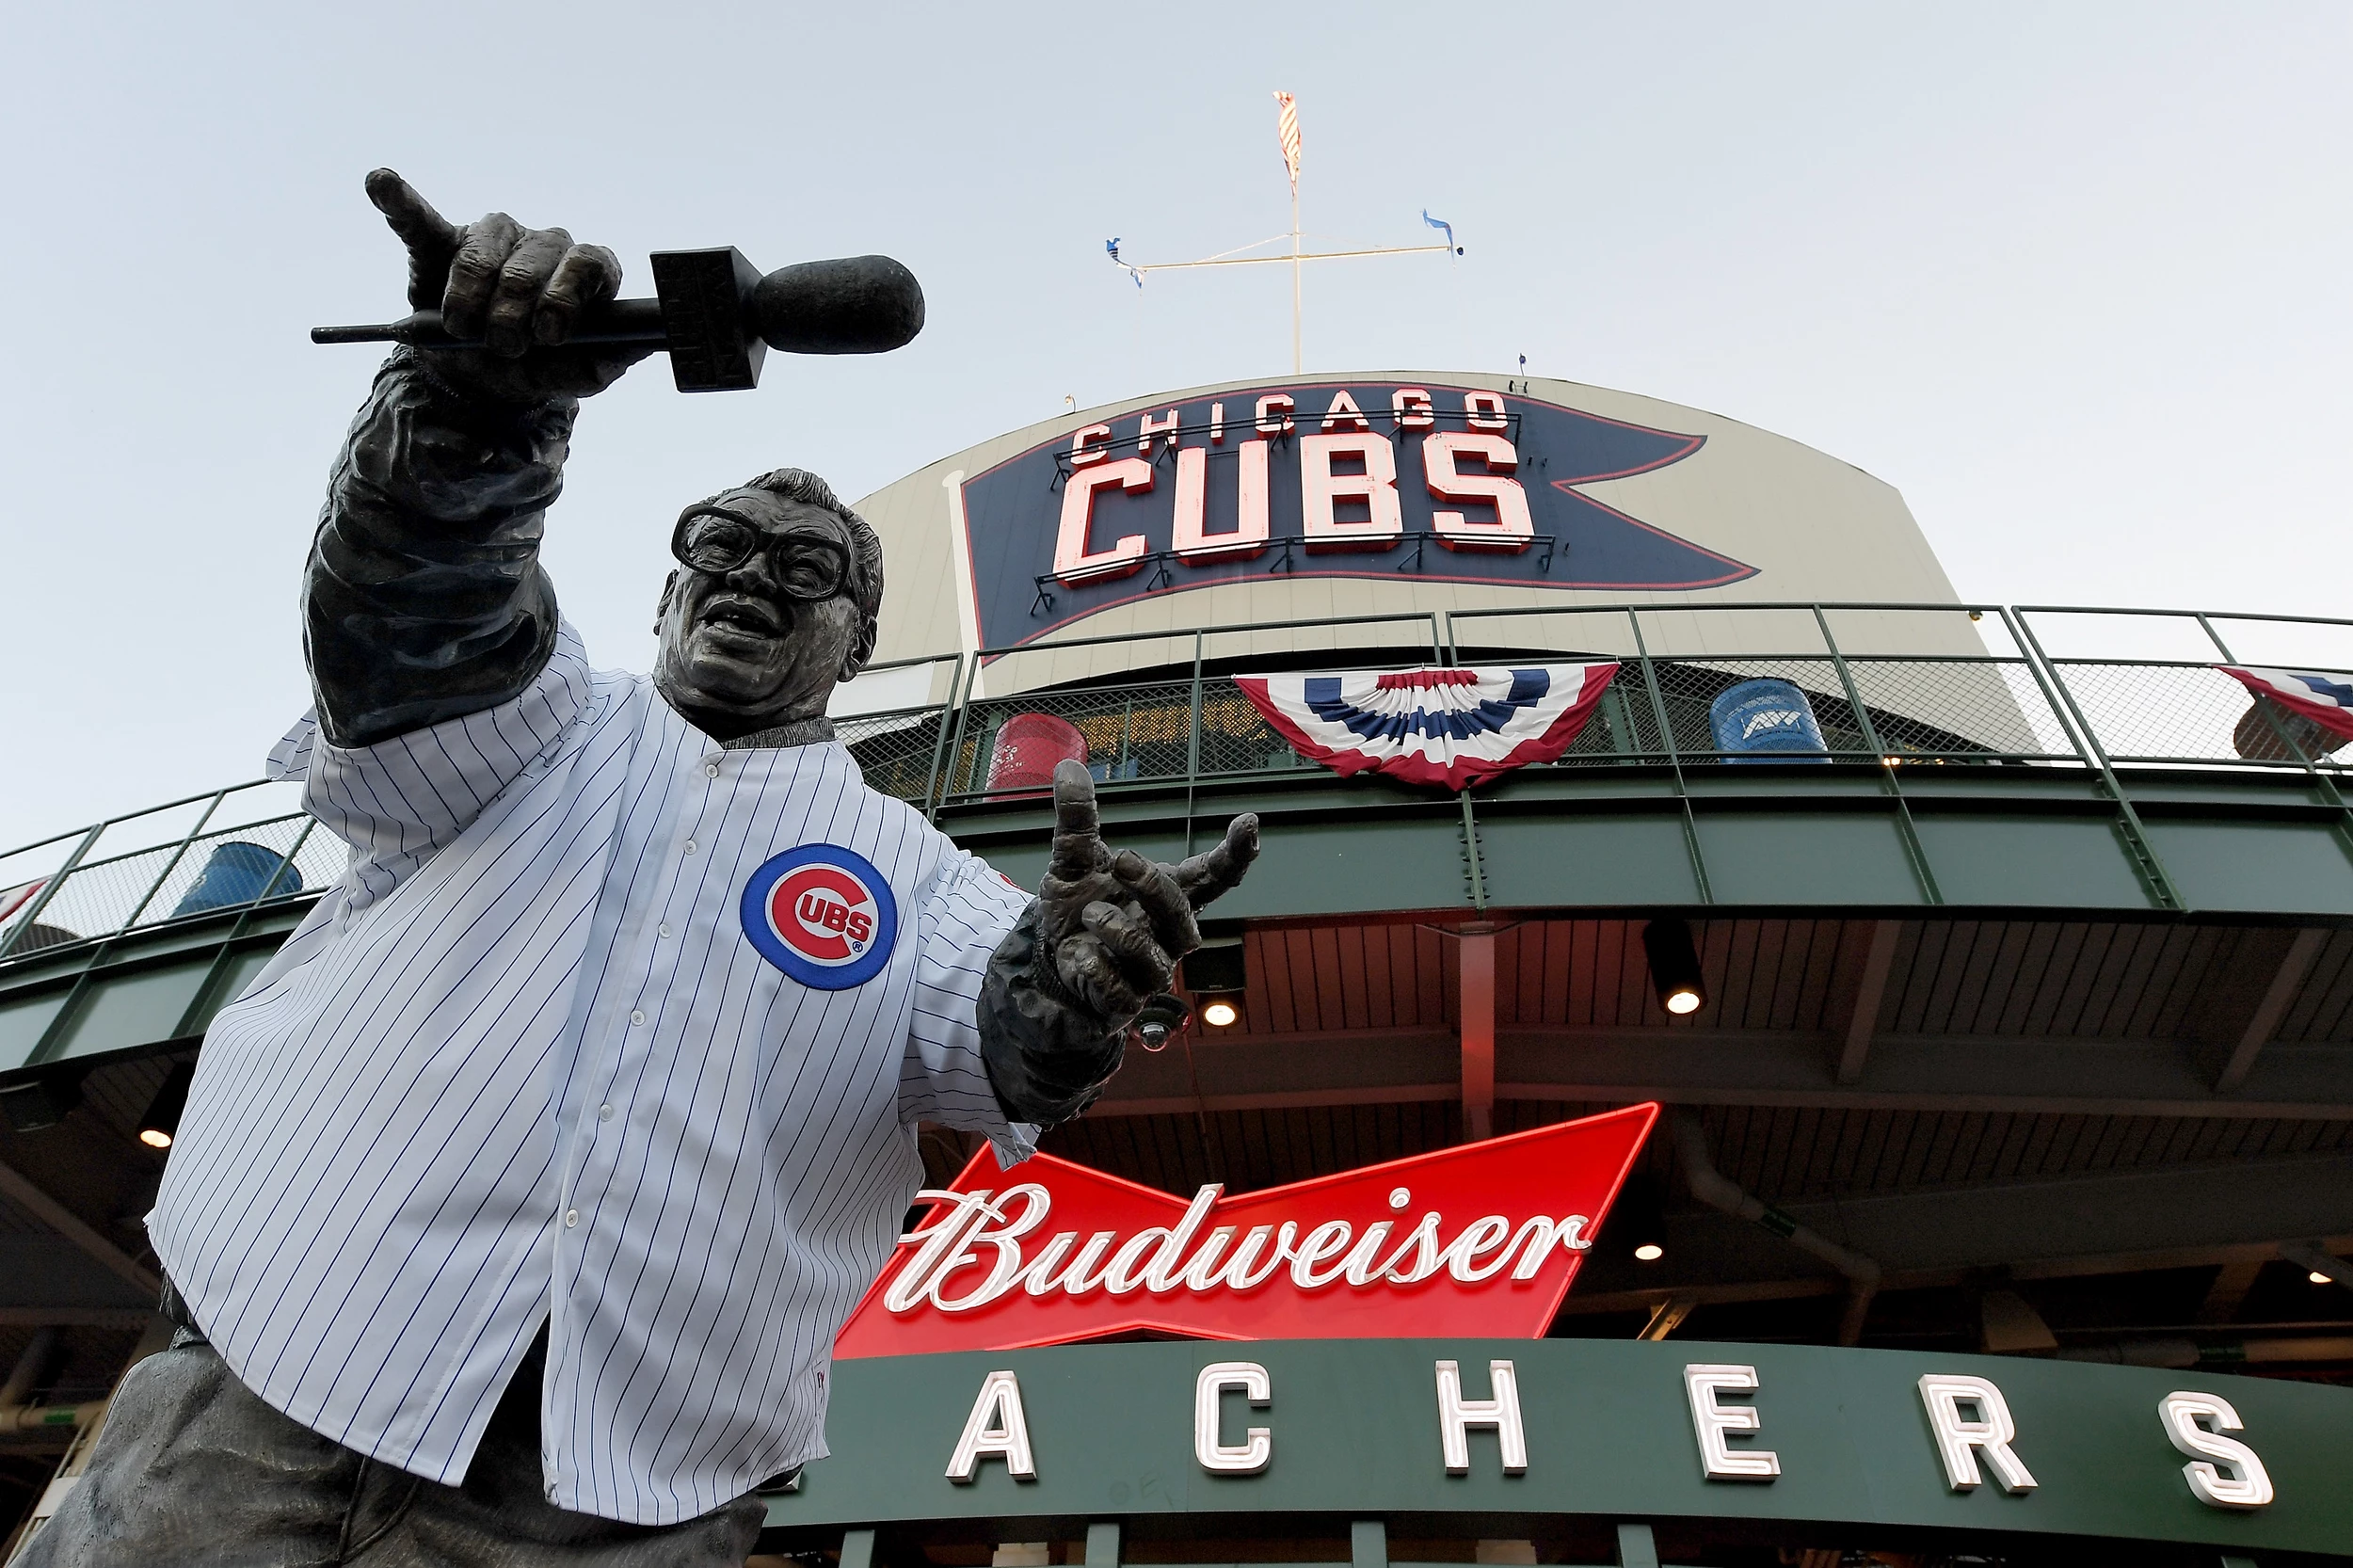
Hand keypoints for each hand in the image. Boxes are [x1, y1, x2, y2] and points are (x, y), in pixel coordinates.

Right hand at [364, 168, 652, 402]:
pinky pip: (419, 219)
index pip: (589, 262)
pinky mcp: (443, 240)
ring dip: (469, 301)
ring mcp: (494, 238)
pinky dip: (399, 201)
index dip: (567, 296)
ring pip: (481, 256)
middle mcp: (544, 245)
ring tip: (464, 331)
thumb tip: (635, 345)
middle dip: (513, 313)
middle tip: (504, 346)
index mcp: (584, 271)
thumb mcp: (574, 374)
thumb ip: (604, 360)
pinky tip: (381, 182)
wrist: (482, 379)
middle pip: (532, 264)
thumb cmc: (537, 366)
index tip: (550, 332)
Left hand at [1038, 760, 1258, 1024]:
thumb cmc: (1080, 907)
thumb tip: (1069, 766)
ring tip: (1089, 915)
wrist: (1050, 961)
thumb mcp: (1074, 860)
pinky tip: (1079, 955)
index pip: (1214, 876)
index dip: (1235, 853)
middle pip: (1182, 914)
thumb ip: (1078, 819)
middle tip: (1123, 860)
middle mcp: (1168, 934)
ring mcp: (1150, 971)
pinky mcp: (1125, 1002)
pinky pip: (1121, 991)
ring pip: (1155, 958)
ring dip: (1120, 931)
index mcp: (1170, 895)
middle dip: (1155, 887)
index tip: (1249, 822)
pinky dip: (1098, 969)